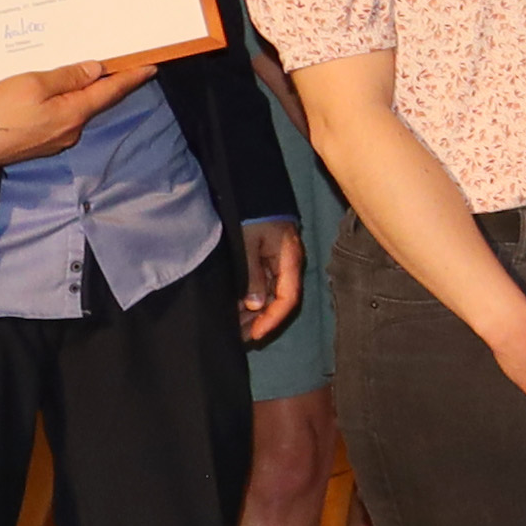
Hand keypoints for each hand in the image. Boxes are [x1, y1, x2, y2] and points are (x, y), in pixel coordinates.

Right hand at [0, 54, 149, 166]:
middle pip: (95, 102)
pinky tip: (57, 92)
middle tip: (119, 62)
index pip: (111, 92)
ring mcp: (56, 139)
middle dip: (107, 84)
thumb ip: (68, 77)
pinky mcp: (41, 141)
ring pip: (76, 109)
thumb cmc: (1, 109)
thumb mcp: (34, 83)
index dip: (131, 78)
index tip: (151, 67)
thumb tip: (96, 71)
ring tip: (85, 72)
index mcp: (74, 114)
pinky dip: (65, 102)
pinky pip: (60, 117)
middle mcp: (71, 130)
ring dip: (83, 92)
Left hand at [233, 220, 302, 345]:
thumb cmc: (251, 213)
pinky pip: (263, 285)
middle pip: (280, 301)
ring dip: (254, 312)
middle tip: (240, 337)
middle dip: (261, 321)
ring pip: (271, 295)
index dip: (273, 319)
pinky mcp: (268, 258)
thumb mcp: (248, 244)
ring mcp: (279, 261)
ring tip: (235, 326)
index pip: (288, 298)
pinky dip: (251, 299)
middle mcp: (288, 264)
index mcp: (289, 260)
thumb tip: (256, 305)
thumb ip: (253, 274)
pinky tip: (237, 308)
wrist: (251, 188)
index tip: (255, 334)